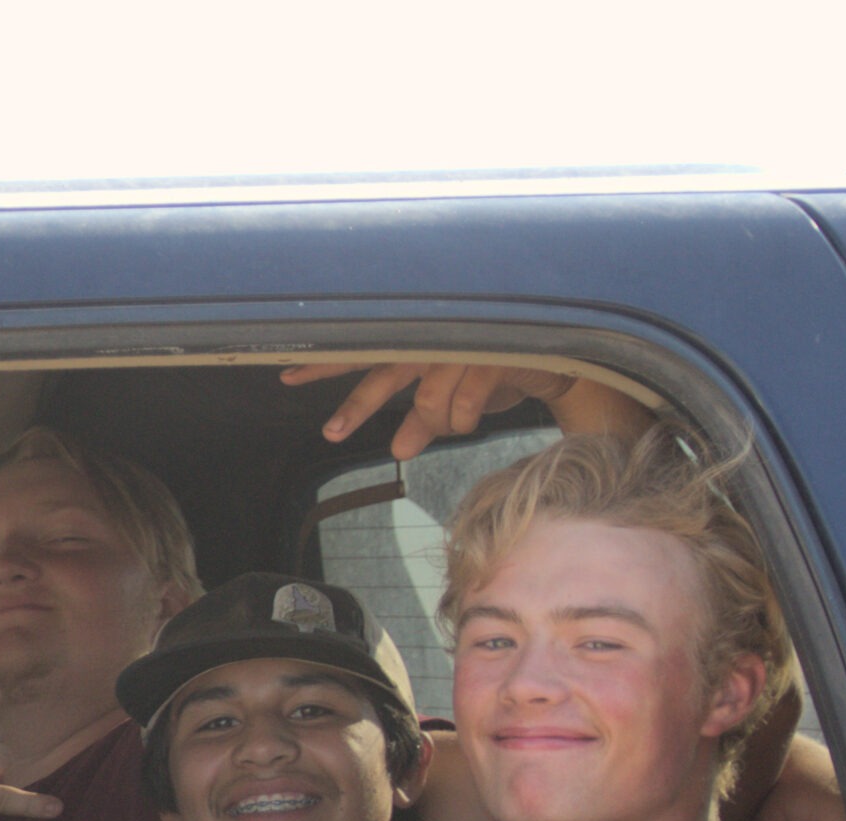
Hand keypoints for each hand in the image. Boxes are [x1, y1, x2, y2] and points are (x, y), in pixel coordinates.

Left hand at [284, 361, 579, 460]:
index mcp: (416, 346)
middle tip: (331, 433)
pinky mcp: (488, 355)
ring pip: (427, 403)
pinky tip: (477, 417)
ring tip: (461, 422)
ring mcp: (458, 346)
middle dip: (356, 407)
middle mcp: (432, 342)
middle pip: (382, 375)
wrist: (559, 363)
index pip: (360, 353)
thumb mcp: (455, 403)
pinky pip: (462, 405)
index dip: (323, 364)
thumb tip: (398, 453)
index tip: (285, 376)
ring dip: (441, 423)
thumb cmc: (499, 375)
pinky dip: (467, 419)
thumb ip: (424, 423)